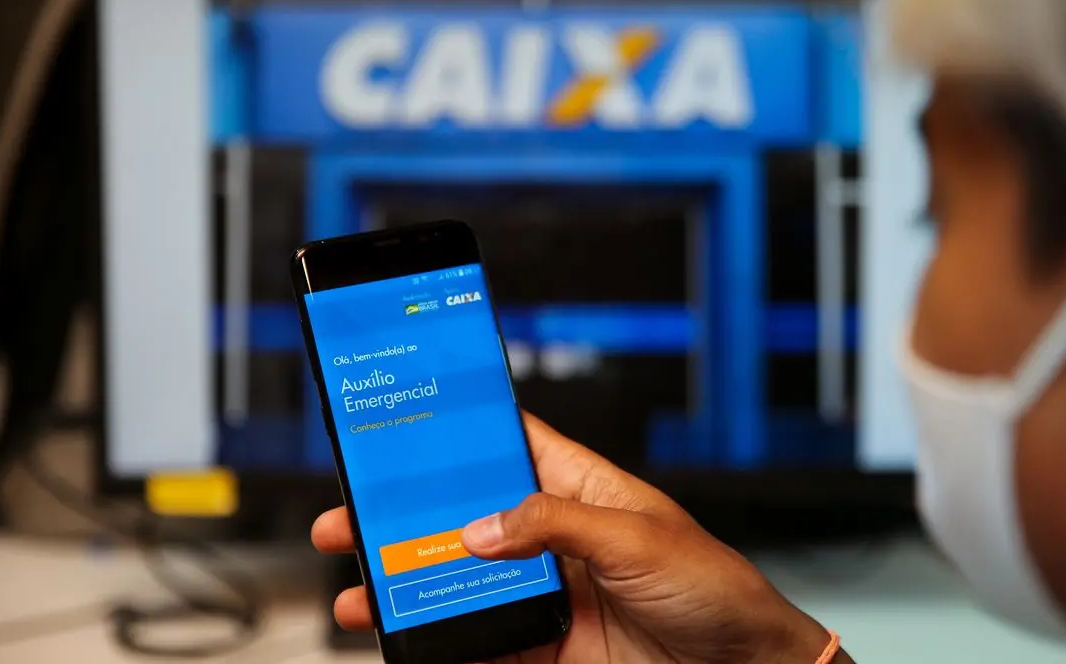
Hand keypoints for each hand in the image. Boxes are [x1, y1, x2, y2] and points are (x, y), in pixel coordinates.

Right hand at [311, 412, 840, 663]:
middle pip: (464, 519)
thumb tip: (479, 528)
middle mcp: (554, 539)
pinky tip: (406, 644)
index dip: (458, 434)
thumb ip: (553, 526)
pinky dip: (439, 648)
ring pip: (460, 584)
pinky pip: (478, 646)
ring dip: (409, 587)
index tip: (402, 424)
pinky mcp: (543, 649)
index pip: (509, 445)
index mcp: (581, 489)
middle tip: (351, 518)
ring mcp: (545, 595)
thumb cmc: (715, 587)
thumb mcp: (638, 539)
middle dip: (406, 519)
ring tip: (361, 590)